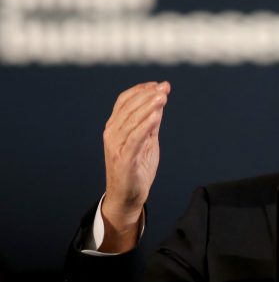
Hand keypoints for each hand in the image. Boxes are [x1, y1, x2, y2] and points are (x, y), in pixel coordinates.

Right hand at [100, 81, 170, 252]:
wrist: (127, 196)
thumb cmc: (136, 168)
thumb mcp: (147, 141)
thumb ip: (151, 123)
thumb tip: (160, 102)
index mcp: (115, 127)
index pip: (124, 101)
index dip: (141, 90)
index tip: (159, 84)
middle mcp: (112, 133)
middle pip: (129, 108)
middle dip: (148, 95)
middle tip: (164, 88)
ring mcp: (116, 146)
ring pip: (131, 121)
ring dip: (148, 107)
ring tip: (162, 97)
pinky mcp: (123, 159)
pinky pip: (135, 139)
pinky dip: (145, 126)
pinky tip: (156, 116)